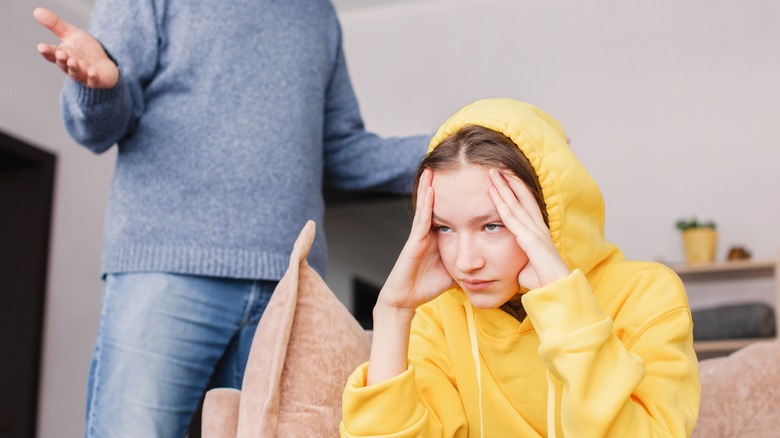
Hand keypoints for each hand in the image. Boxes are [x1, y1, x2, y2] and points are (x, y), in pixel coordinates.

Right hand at [33, 7, 118, 88]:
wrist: (104, 64)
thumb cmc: (85, 50)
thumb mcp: (71, 34)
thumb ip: (55, 25)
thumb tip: (37, 11)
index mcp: (62, 55)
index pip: (52, 54)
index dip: (47, 51)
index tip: (41, 47)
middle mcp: (70, 67)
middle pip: (63, 64)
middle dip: (61, 59)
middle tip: (61, 53)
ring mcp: (83, 75)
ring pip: (76, 73)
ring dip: (74, 68)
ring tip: (73, 61)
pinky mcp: (97, 80)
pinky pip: (94, 80)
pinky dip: (92, 77)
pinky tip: (92, 72)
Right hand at [376, 169, 454, 312]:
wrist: (406, 299)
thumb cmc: (427, 285)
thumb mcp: (455, 269)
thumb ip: (467, 259)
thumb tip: (486, 257)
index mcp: (438, 236)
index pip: (450, 211)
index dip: (457, 196)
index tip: (467, 181)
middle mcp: (428, 232)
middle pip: (436, 203)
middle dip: (441, 185)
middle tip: (449, 164)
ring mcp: (419, 235)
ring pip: (426, 206)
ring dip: (429, 187)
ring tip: (433, 168)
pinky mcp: (414, 242)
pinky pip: (422, 220)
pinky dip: (426, 204)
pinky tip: (431, 190)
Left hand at [488, 168, 569, 289]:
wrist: (557, 291)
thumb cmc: (542, 281)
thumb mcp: (527, 266)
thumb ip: (518, 259)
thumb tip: (508, 264)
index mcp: (538, 232)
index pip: (526, 204)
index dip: (516, 189)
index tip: (505, 178)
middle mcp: (537, 227)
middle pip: (521, 197)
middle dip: (509, 181)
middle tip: (497, 166)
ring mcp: (534, 231)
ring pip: (515, 203)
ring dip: (503, 186)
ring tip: (492, 172)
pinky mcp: (529, 239)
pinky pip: (511, 218)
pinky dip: (501, 203)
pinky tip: (493, 192)